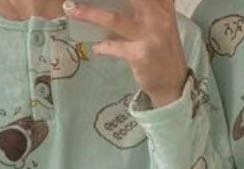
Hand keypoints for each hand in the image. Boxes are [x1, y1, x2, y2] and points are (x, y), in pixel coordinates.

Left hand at [63, 0, 188, 107]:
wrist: (172, 85)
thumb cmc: (162, 51)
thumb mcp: (161, 23)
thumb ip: (148, 7)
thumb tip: (109, 2)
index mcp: (163, 6)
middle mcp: (159, 17)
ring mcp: (150, 37)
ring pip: (115, 20)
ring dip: (90, 14)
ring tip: (71, 9)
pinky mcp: (141, 55)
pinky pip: (114, 47)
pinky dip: (103, 46)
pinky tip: (97, 48)